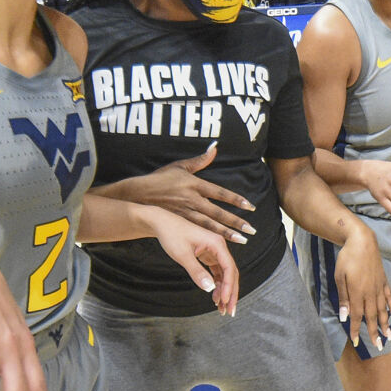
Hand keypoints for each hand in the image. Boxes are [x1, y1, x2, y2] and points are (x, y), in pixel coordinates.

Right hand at [121, 144, 256, 242]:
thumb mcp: (180, 166)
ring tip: (241, 240)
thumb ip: (200, 160)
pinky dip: (210, 237)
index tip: (251, 207)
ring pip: (209, 225)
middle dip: (235, 222)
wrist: (139, 194)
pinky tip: (220, 244)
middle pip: (217, 212)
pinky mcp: (180, 222)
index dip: (236, 200)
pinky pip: (198, 231)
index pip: (220, 193)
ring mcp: (186, 212)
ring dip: (226, 233)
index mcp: (194, 185)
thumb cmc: (161, 178)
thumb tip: (215, 146)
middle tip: (251, 230)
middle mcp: (192, 200)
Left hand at [146, 208, 239, 314]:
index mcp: (217, 243)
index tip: (225, 301)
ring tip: (221, 309)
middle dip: (231, 293)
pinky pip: (217, 272)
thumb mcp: (182, 255)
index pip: (229, 268)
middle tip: (229, 312)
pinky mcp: (208, 255)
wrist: (161, 223)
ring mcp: (214, 251)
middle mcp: (219, 247)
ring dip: (224, 291)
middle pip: (231, 273)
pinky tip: (214, 297)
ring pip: (225, 275)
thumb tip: (210, 289)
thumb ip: (196, 272)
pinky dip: (216, 285)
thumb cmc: (171, 235)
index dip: (229, 286)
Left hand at [334, 220, 390, 349]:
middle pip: (373, 317)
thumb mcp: (340, 277)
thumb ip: (344, 297)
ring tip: (388, 337)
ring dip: (385, 324)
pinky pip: (390, 298)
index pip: (356, 316)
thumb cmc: (347, 258)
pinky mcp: (384, 281)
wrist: (362, 241)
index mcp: (358, 293)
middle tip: (378, 347)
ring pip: (383, 310)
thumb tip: (344, 316)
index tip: (356, 342)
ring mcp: (379, 287)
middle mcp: (370, 293)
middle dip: (374, 333)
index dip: (356, 330)